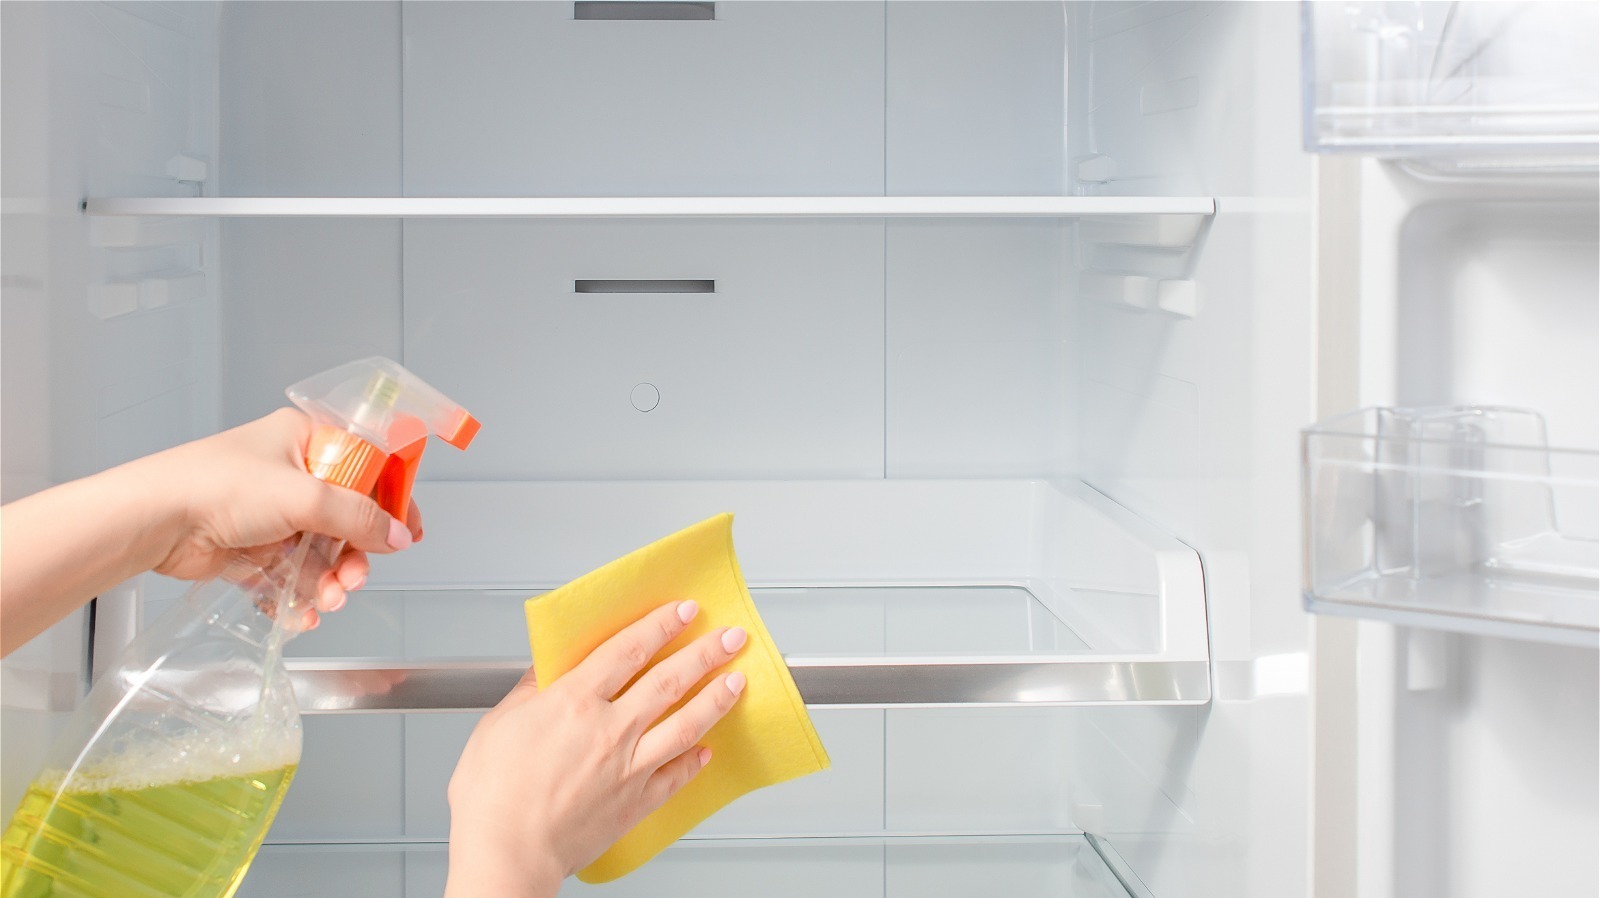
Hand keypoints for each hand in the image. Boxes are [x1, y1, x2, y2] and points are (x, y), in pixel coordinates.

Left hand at [129, 408, 422, 623]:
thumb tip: (398, 535)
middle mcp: (289, 472)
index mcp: (305, 440)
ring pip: (320, 551)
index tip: (408, 530)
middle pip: (345, 517)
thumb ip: (358, 517)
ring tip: (328, 600)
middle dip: (354, 554)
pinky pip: (289, 573)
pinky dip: (299, 595)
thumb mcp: (304, 496)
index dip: (391, 500)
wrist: (153, 521)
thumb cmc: (217, 486)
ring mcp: (269, 512)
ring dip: (329, 580)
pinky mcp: (251, 546)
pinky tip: (304, 613)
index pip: (366, 467)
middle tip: (356, 578)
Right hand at [444, 600, 747, 896]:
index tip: (683, 611)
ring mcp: (629, 766)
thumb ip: (530, 690)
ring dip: (717, 699)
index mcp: (574, 702)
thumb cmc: (494, 796)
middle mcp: (610, 730)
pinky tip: (707, 749)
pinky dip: (695, 760)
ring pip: (686, 723)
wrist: (507, 853)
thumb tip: (547, 666)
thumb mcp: (498, 724)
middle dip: (704, 654)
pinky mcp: (636, 801)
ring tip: (737, 681)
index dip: (660, 625)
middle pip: (669, 680)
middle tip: (730, 637)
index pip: (629, 650)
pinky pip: (676, 775)